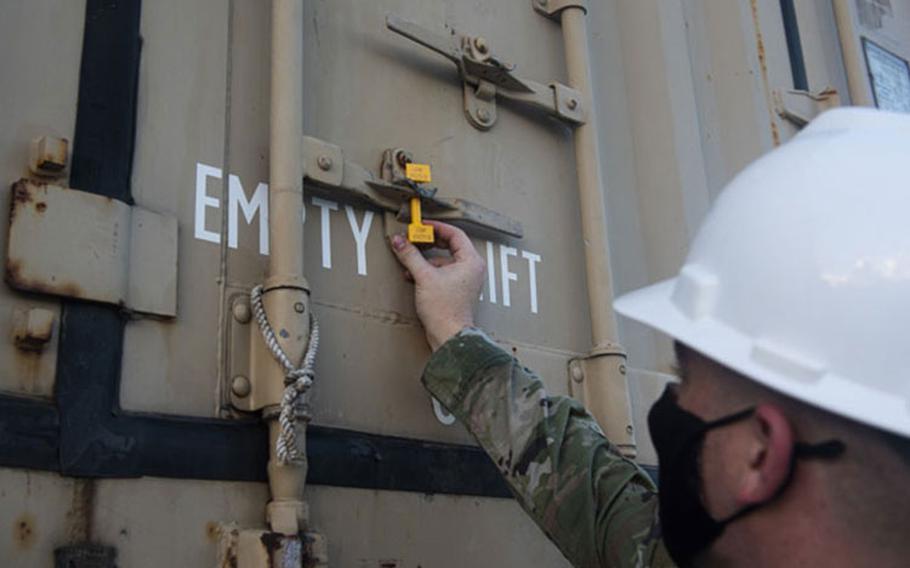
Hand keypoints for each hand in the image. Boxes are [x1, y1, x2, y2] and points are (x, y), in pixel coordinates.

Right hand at [389, 221, 484, 350]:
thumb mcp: (424, 277)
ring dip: (426, 259)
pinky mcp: (457, 290)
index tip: (421, 225)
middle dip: (430, 242)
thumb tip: (399, 240)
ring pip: (444, 260)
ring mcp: (466, 280)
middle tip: (415, 238)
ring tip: (409, 261)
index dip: (436, 227)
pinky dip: (428, 271)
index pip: (455, 234)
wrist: (449, 336)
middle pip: (450, 245)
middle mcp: (472, 268)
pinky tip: (412, 276)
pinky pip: (443, 272)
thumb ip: (410, 255)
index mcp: (471, 261)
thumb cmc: (445, 309)